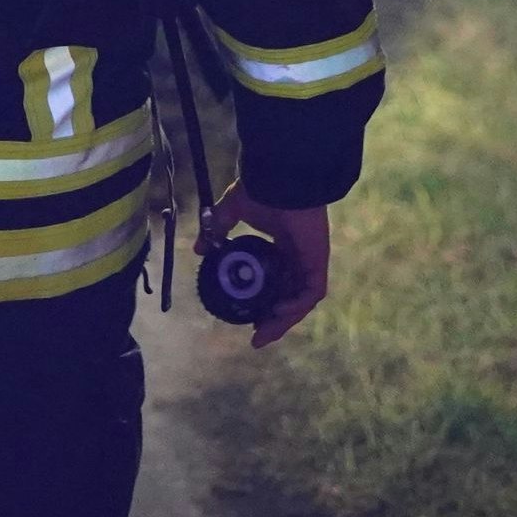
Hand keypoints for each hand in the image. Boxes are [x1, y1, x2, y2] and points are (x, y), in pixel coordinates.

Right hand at [209, 190, 330, 349]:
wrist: (281, 179)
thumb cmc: (261, 190)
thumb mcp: (232, 211)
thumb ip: (217, 228)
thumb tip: (198, 247)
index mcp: (282, 246)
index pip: (276, 282)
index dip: (264, 301)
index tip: (247, 316)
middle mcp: (298, 257)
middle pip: (288, 297)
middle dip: (273, 320)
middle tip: (255, 337)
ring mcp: (310, 260)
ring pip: (300, 301)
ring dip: (284, 320)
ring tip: (263, 334)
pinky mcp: (317, 261)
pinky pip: (311, 292)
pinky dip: (296, 305)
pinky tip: (278, 312)